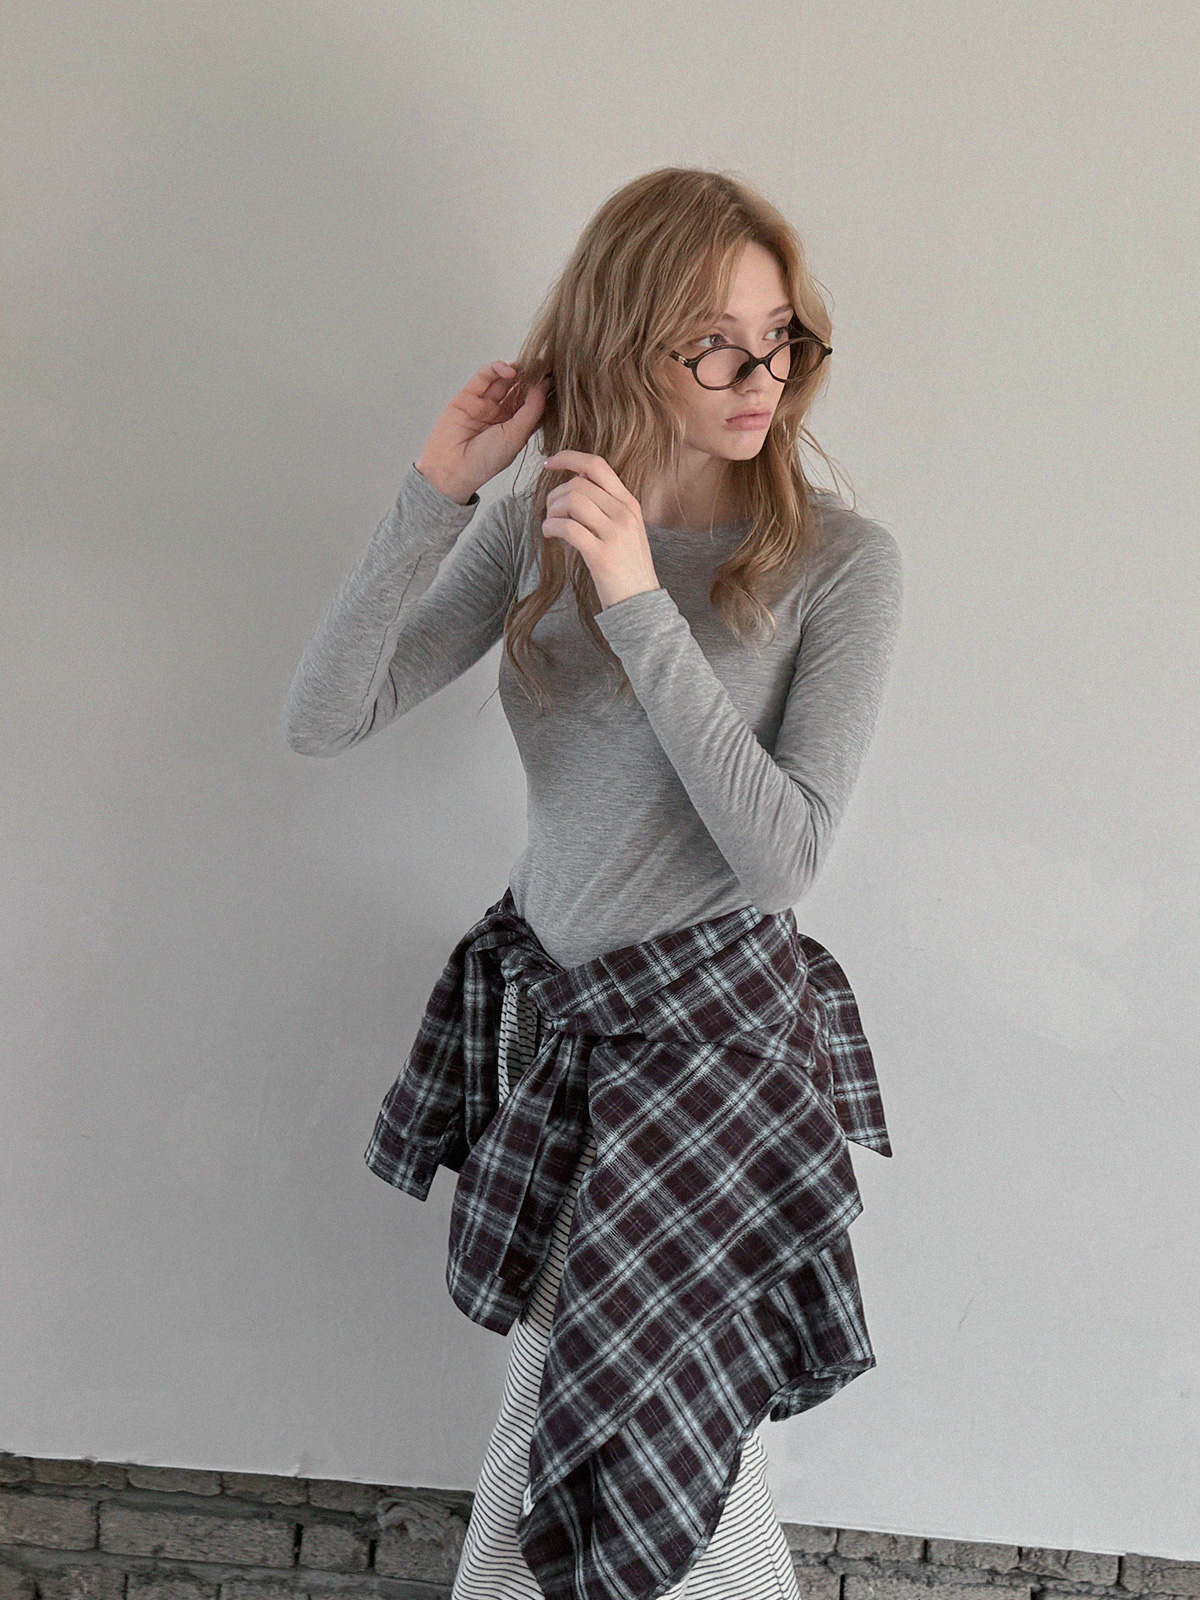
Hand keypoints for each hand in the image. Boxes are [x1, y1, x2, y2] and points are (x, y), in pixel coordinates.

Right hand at [415, 361, 550, 504]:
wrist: (453, 468)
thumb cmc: (485, 461)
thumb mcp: (517, 436)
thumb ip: (531, 411)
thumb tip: (542, 388)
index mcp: (516, 427)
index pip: (532, 403)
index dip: (543, 390)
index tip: (555, 377)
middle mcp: (501, 414)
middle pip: (519, 388)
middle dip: (531, 376)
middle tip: (545, 364)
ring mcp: (485, 404)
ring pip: (503, 380)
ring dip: (516, 370)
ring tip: (528, 365)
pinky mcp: (468, 395)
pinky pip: (484, 377)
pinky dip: (496, 369)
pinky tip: (509, 370)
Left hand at [542, 451, 659, 609]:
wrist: (641, 603)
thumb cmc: (627, 568)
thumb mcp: (626, 530)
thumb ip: (607, 506)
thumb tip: (575, 482)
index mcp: (629, 503)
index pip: (597, 466)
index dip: (569, 457)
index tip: (549, 462)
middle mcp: (624, 513)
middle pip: (579, 483)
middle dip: (555, 494)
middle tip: (551, 511)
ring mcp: (615, 533)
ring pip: (572, 501)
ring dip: (552, 511)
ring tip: (552, 524)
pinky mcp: (601, 554)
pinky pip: (567, 527)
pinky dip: (550, 527)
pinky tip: (550, 534)